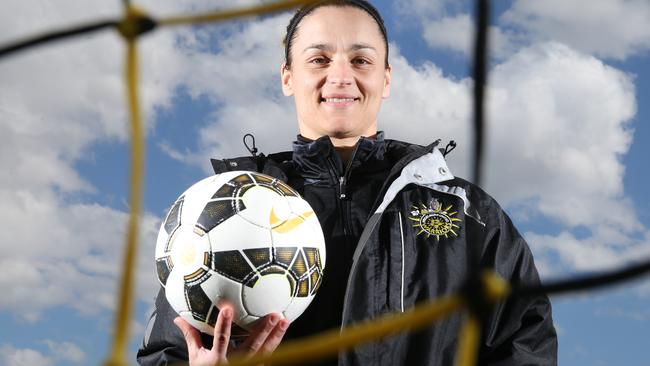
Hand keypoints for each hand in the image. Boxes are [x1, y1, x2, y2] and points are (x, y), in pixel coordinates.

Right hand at [173, 304, 289, 365]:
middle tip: (274, 314)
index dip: (224, 324)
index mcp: (218, 359)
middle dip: (264, 330)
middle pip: (252, 345)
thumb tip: (178, 318)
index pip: (221, 339)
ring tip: (285, 320)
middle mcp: (235, 364)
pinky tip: (283, 331)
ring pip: (265, 351)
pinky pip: (269, 356)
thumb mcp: (195, 357)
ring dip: (276, 335)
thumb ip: (191, 336)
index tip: (228, 308)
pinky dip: (277, 344)